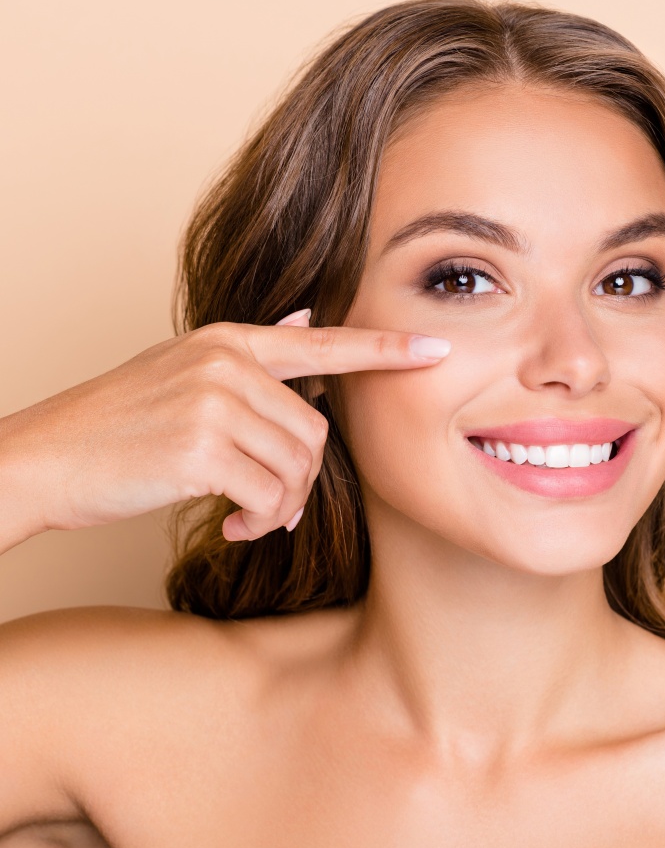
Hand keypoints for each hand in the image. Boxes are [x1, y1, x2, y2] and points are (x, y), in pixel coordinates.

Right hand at [1, 310, 450, 542]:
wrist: (47, 457)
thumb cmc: (118, 424)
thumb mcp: (183, 370)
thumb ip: (252, 354)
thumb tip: (308, 320)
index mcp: (230, 342)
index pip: (325, 344)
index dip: (385, 348)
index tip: (435, 348)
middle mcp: (228, 363)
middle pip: (316, 432)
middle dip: (300, 480)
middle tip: (267, 506)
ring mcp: (214, 400)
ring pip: (297, 468)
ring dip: (279, 506)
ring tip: (246, 516)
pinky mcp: (201, 446)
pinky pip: (269, 495)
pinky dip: (259, 522)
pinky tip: (228, 527)